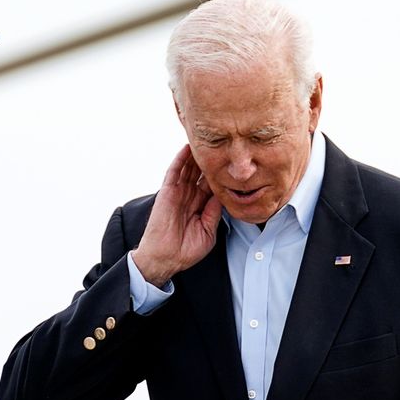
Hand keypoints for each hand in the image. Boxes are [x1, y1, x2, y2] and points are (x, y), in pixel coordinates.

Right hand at [131, 144, 221, 286]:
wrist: (166, 258)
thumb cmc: (186, 250)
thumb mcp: (208, 230)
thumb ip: (214, 212)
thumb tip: (223, 195)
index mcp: (201, 205)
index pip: (213, 184)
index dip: (222, 173)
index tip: (233, 162)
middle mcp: (190, 196)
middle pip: (201, 173)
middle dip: (211, 160)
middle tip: (222, 145)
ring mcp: (178, 193)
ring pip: (189, 168)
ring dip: (196, 155)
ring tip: (207, 141)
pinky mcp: (167, 192)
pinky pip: (174, 172)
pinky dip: (180, 159)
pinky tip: (187, 148)